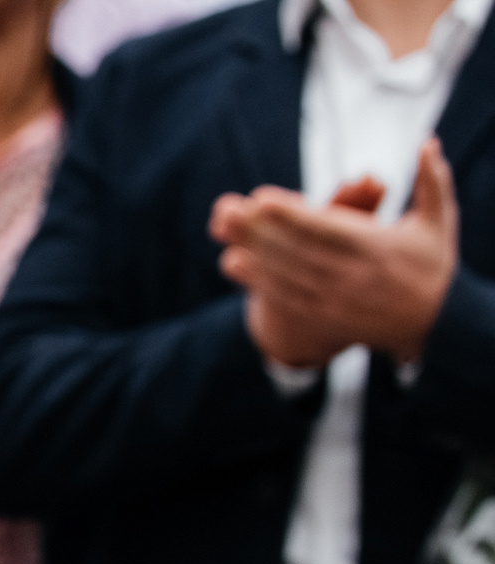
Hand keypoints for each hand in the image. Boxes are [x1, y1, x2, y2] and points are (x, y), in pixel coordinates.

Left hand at [212, 140, 459, 369]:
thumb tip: (428, 141)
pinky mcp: (325, 317)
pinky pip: (284, 297)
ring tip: (223, 234)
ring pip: (286, 275)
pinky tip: (232, 262)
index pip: (328, 230)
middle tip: (229, 210)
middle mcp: (353, 277)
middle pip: (298, 251)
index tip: (261, 198)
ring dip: (252, 254)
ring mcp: (336, 300)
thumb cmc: (432, 264)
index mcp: (377, 249)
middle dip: (261, 231)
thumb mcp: (439, 223)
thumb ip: (432, 182)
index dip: (293, 215)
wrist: (435, 322)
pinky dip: (256, 280)